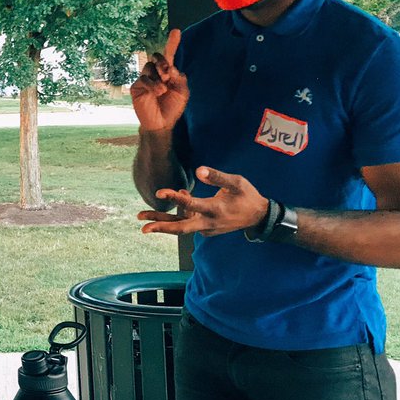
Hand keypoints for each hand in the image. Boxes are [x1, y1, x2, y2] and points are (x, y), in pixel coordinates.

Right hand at [131, 29, 188, 132]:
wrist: (161, 123)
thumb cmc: (172, 108)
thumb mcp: (182, 93)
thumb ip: (180, 79)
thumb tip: (171, 68)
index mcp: (168, 73)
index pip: (169, 55)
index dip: (172, 43)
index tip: (176, 31)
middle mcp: (155, 73)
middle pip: (156, 57)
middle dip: (163, 61)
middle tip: (168, 73)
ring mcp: (145, 79)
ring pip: (149, 67)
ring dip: (158, 77)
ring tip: (163, 89)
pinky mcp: (136, 86)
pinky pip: (143, 79)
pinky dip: (152, 85)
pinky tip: (157, 92)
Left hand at [137, 166, 268, 236]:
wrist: (258, 217)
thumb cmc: (247, 196)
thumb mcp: (236, 182)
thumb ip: (217, 176)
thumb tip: (198, 170)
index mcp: (215, 209)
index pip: (190, 205)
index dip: (174, 198)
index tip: (159, 192)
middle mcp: (208, 222)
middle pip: (181, 228)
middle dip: (161, 227)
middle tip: (143, 228)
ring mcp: (206, 228)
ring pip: (181, 225)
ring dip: (162, 221)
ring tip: (141, 215)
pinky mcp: (205, 229)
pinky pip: (188, 221)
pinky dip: (180, 212)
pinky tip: (180, 194)